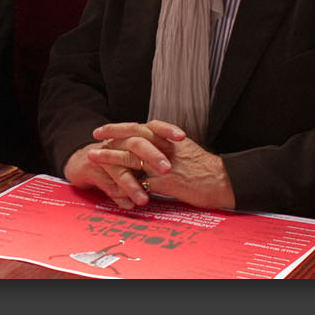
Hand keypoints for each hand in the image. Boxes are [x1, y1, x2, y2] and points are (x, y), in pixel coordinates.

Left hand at [62, 119, 233, 210]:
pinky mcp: (165, 183)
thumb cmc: (204, 167)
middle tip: (93, 138)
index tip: (103, 129)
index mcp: (168, 138)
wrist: (221, 181)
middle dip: (110, 136)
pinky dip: (124, 185)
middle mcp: (164, 147)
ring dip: (109, 156)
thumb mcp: (184, 148)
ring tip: (93, 156)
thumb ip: (165, 144)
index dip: (119, 127)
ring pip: (131, 157)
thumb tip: (148, 143)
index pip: (139, 127)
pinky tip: (111, 187)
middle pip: (131, 137)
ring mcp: (163, 164)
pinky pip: (140, 183)